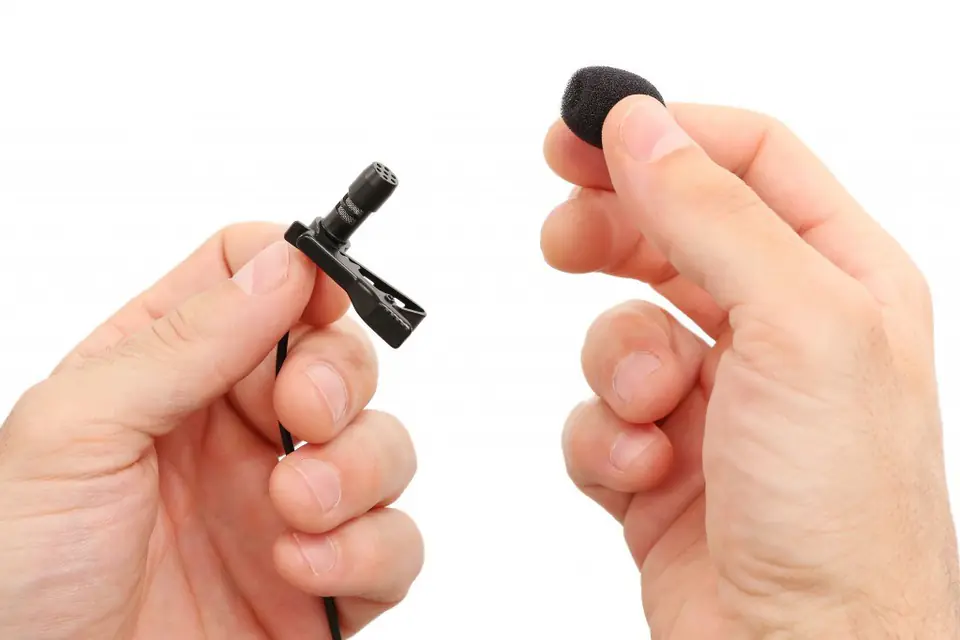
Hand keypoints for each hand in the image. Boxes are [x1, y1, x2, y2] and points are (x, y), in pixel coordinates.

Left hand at [0, 224, 422, 638]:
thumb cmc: (18, 571)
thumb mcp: (75, 431)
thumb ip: (183, 340)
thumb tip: (283, 263)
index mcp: (170, 372)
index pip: (258, 280)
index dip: (300, 270)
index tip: (320, 293)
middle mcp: (238, 431)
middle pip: (340, 356)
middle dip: (340, 376)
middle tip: (306, 413)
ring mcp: (288, 505)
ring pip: (385, 445)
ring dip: (357, 468)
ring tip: (294, 505)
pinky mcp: (326, 581)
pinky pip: (396, 544)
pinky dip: (366, 551)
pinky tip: (298, 568)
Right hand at [542, 98, 958, 636]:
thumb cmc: (844, 516)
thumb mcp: (799, 327)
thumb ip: (713, 214)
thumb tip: (643, 129)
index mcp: (839, 280)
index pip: (746, 162)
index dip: (663, 135)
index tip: (582, 134)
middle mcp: (780, 331)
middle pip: (673, 232)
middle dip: (613, 233)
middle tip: (564, 234)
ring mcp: (718, 396)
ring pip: (622, 329)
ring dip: (618, 365)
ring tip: (650, 407)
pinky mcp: (662, 458)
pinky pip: (599, 413)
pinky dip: (605, 438)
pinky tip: (645, 472)